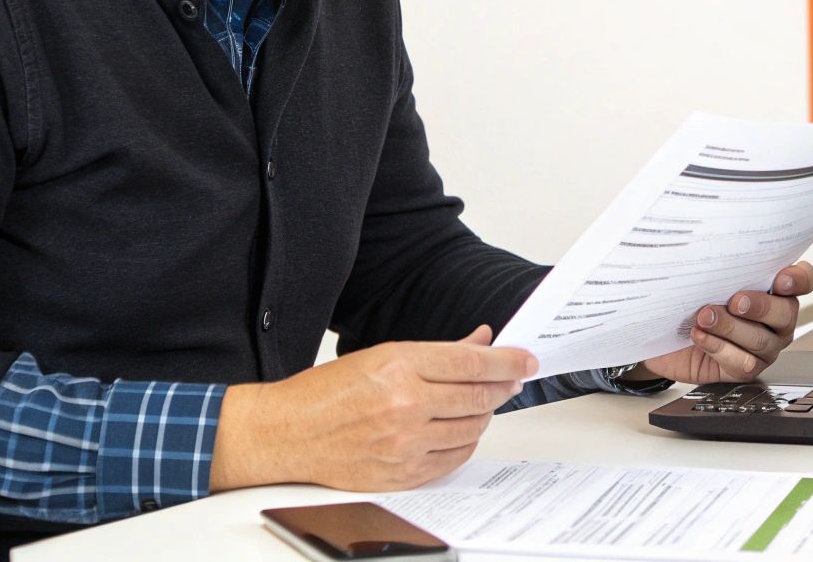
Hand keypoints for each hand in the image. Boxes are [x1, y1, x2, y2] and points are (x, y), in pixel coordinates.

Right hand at [209, 325, 535, 491]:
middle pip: (477, 396)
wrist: (287, 435)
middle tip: (512, 379)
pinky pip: (453, 458)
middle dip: (502, 387)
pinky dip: (465, 442)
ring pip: (471, 428)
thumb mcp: (382, 355)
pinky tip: (463, 430)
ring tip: (483, 402)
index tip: (525, 359)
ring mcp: (404, 442)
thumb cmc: (326, 393)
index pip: (471, 364)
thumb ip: (438, 352)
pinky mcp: (402, 472)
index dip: (507, 361)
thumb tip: (480, 340)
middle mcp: (404, 405)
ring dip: (484, 414)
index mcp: (398, 367)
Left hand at [639, 262, 812, 383]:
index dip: (799, 279)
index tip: (781, 279)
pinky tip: (699, 335)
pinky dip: (718, 347)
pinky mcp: (746, 368)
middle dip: (760, 306)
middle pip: (786, 312)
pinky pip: (742, 362)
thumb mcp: (703, 277)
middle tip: (735, 301)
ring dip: (730, 326)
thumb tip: (703, 241)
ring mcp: (765, 347)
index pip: (803, 281)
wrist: (666, 338)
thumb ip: (716, 263)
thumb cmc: (691, 302)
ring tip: (705, 316)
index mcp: (775, 290)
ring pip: (761, 340)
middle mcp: (777, 320)